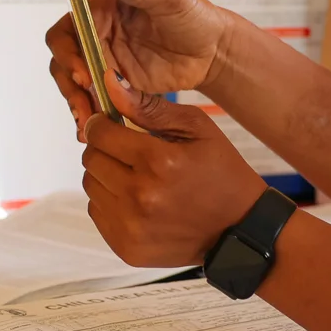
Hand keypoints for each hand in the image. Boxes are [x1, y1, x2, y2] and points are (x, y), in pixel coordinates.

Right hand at [45, 0, 236, 134]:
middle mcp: (98, 32)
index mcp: (104, 8)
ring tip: (87, 123)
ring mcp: (105, 60)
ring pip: (73, 81)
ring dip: (75, 101)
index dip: (69, 52)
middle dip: (68, 82)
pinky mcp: (115, 83)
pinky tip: (94, 127)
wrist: (214, 52)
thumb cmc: (195, 17)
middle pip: (64, 57)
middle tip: (83, 105)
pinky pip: (93, 98)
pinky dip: (90, 112)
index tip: (85, 74)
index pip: (69, 27)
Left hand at [79, 82, 267, 267]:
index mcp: (158, 162)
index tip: (111, 125)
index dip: (102, 125)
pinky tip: (137, 200)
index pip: (99, 133)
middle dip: (105, 150)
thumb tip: (110, 82)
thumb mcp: (198, 128)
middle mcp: (140, 196)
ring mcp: (131, 226)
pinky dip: (110, 202)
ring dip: (106, 176)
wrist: (240, 229)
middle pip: (91, 160)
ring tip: (135, 177)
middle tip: (128, 152)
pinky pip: (97, 213)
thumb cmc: (221, 173)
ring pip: (91, 186)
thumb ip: (150, 107)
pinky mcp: (126, 248)